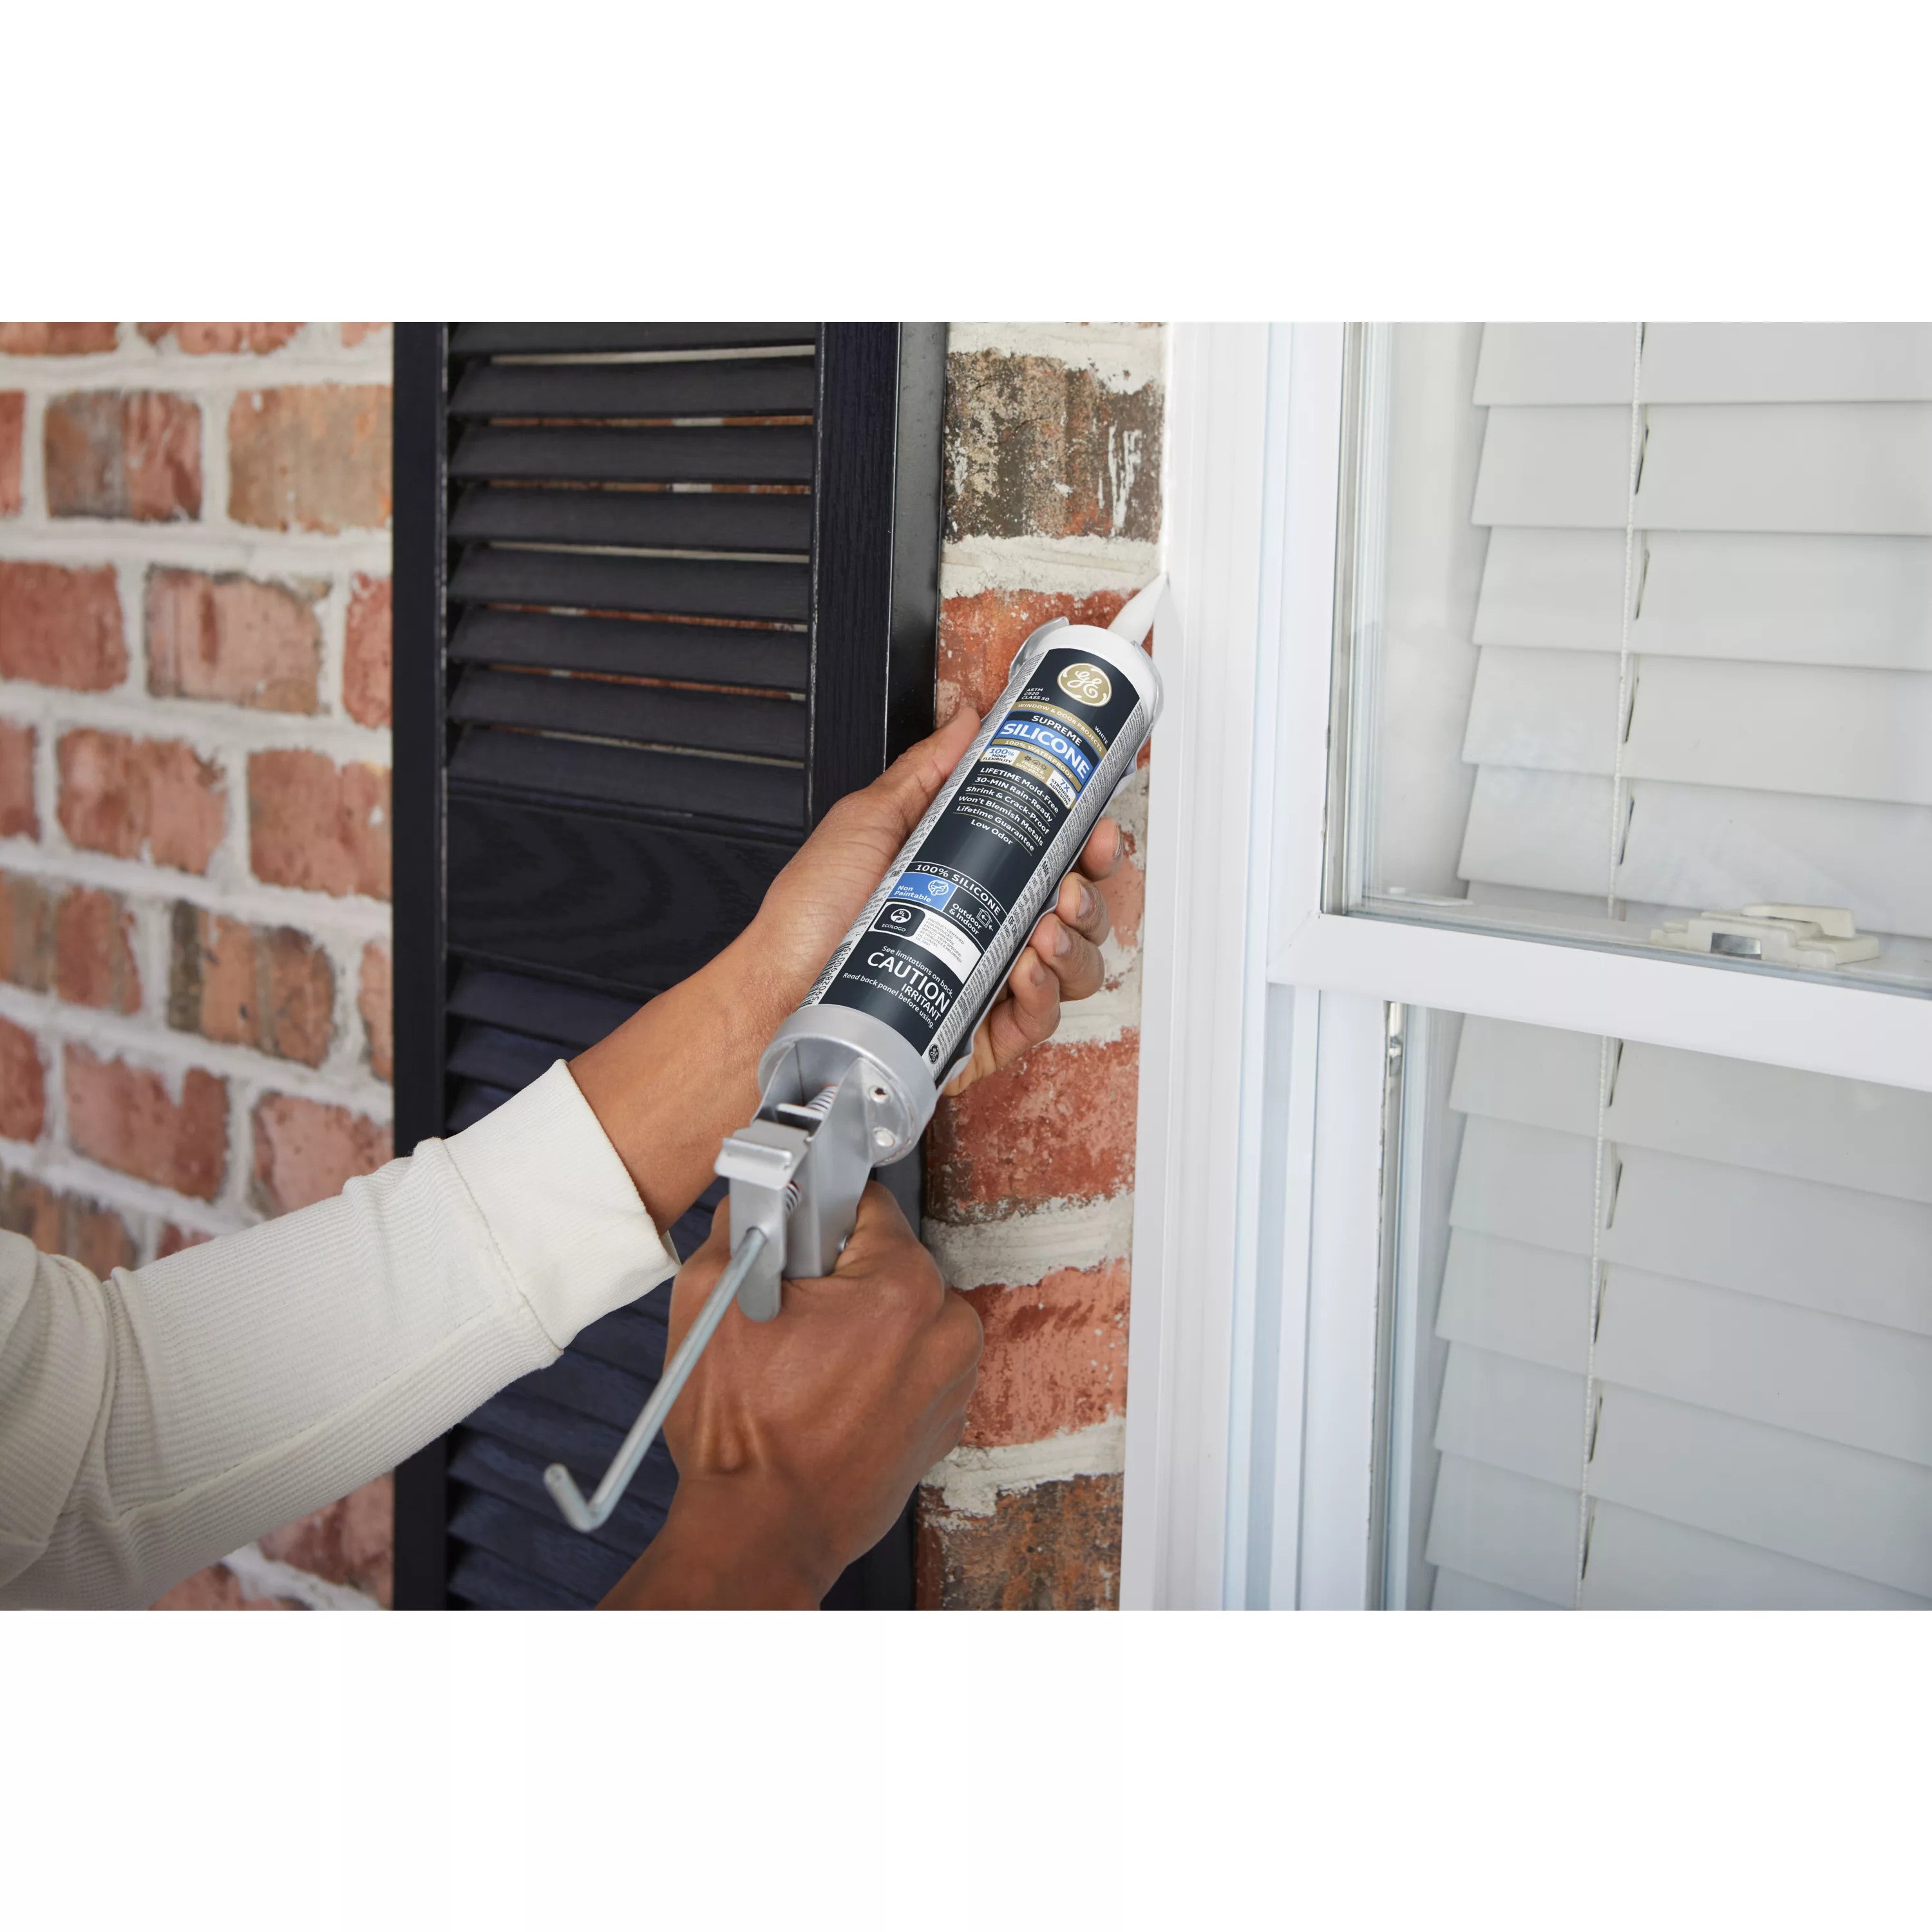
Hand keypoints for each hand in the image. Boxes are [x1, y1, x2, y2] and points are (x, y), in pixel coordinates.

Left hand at [571, 708, 1124, 1228]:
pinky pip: (1042, 1019)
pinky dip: (1046, 994)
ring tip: (1044, 929)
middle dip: (1095, 895)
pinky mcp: (983, 1035)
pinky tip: (1025, 970)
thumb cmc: (810, 912)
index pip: (1057, 858)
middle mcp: (992, 930)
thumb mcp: (869, 821)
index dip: (1089, 844)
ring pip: (1077, 967)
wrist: (775, 987)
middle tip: (1071, 884)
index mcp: (977, 878)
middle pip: (1083, 913)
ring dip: (1077, 943)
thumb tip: (967, 718)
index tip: (1094, 829)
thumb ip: (926, 770)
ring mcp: (992, 983)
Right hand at [598, 1183, 981, 1607]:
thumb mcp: (710, 1297)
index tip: (789, 1250)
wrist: (761, 1532)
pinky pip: (910, 1366)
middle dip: (837, 1279)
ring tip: (802, 1369)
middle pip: (886, 1262)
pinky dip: (875, 1373)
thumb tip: (755, 1196)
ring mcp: (953, 1382)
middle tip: (786, 1321)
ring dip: (859, 1327)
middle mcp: (947, 1329)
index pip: (864, 1204)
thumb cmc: (741, 1435)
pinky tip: (826, 1399)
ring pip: (901, 1315)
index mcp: (903, 1286)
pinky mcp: (944, 1422)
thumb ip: (739, 1222)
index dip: (813, 1221)